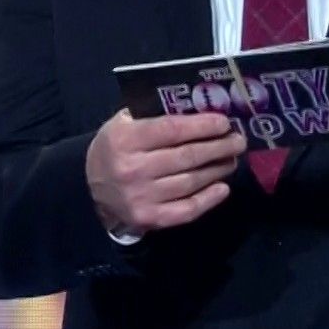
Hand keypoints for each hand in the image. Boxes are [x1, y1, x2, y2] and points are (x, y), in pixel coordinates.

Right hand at [85, 109, 244, 236]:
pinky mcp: (150, 218)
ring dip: (217, 169)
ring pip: (191, 182)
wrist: (90, 186)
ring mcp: (142, 196)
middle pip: (187, 156)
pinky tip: (222, 187)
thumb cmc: (115, 148)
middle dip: (218, 147)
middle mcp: (133, 168)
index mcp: (125, 139)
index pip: (172, 130)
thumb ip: (154, 114)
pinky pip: (187, 209)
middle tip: (237, 141)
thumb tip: (199, 110)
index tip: (224, 123)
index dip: (202, 126)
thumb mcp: (123, 123)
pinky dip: (208, 199)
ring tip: (231, 159)